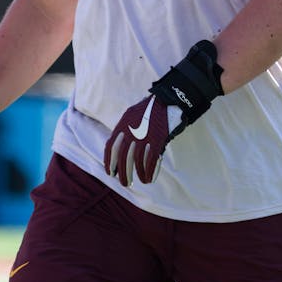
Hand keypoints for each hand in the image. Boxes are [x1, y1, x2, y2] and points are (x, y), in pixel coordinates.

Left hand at [104, 40, 222, 186]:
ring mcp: (145, 135)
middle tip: (124, 183)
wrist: (171, 97)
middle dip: (122, 171)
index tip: (110, 173)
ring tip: (137, 182)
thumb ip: (128, 130)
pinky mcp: (158, 139)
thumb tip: (123, 148)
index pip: (111, 145)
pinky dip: (149, 171)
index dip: (109, 161)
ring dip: (136, 173)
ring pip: (136, 160)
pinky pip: (151, 160)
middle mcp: (132, 130)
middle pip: (123, 156)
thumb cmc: (154, 108)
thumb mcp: (134, 115)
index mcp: (123, 123)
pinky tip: (149, 178)